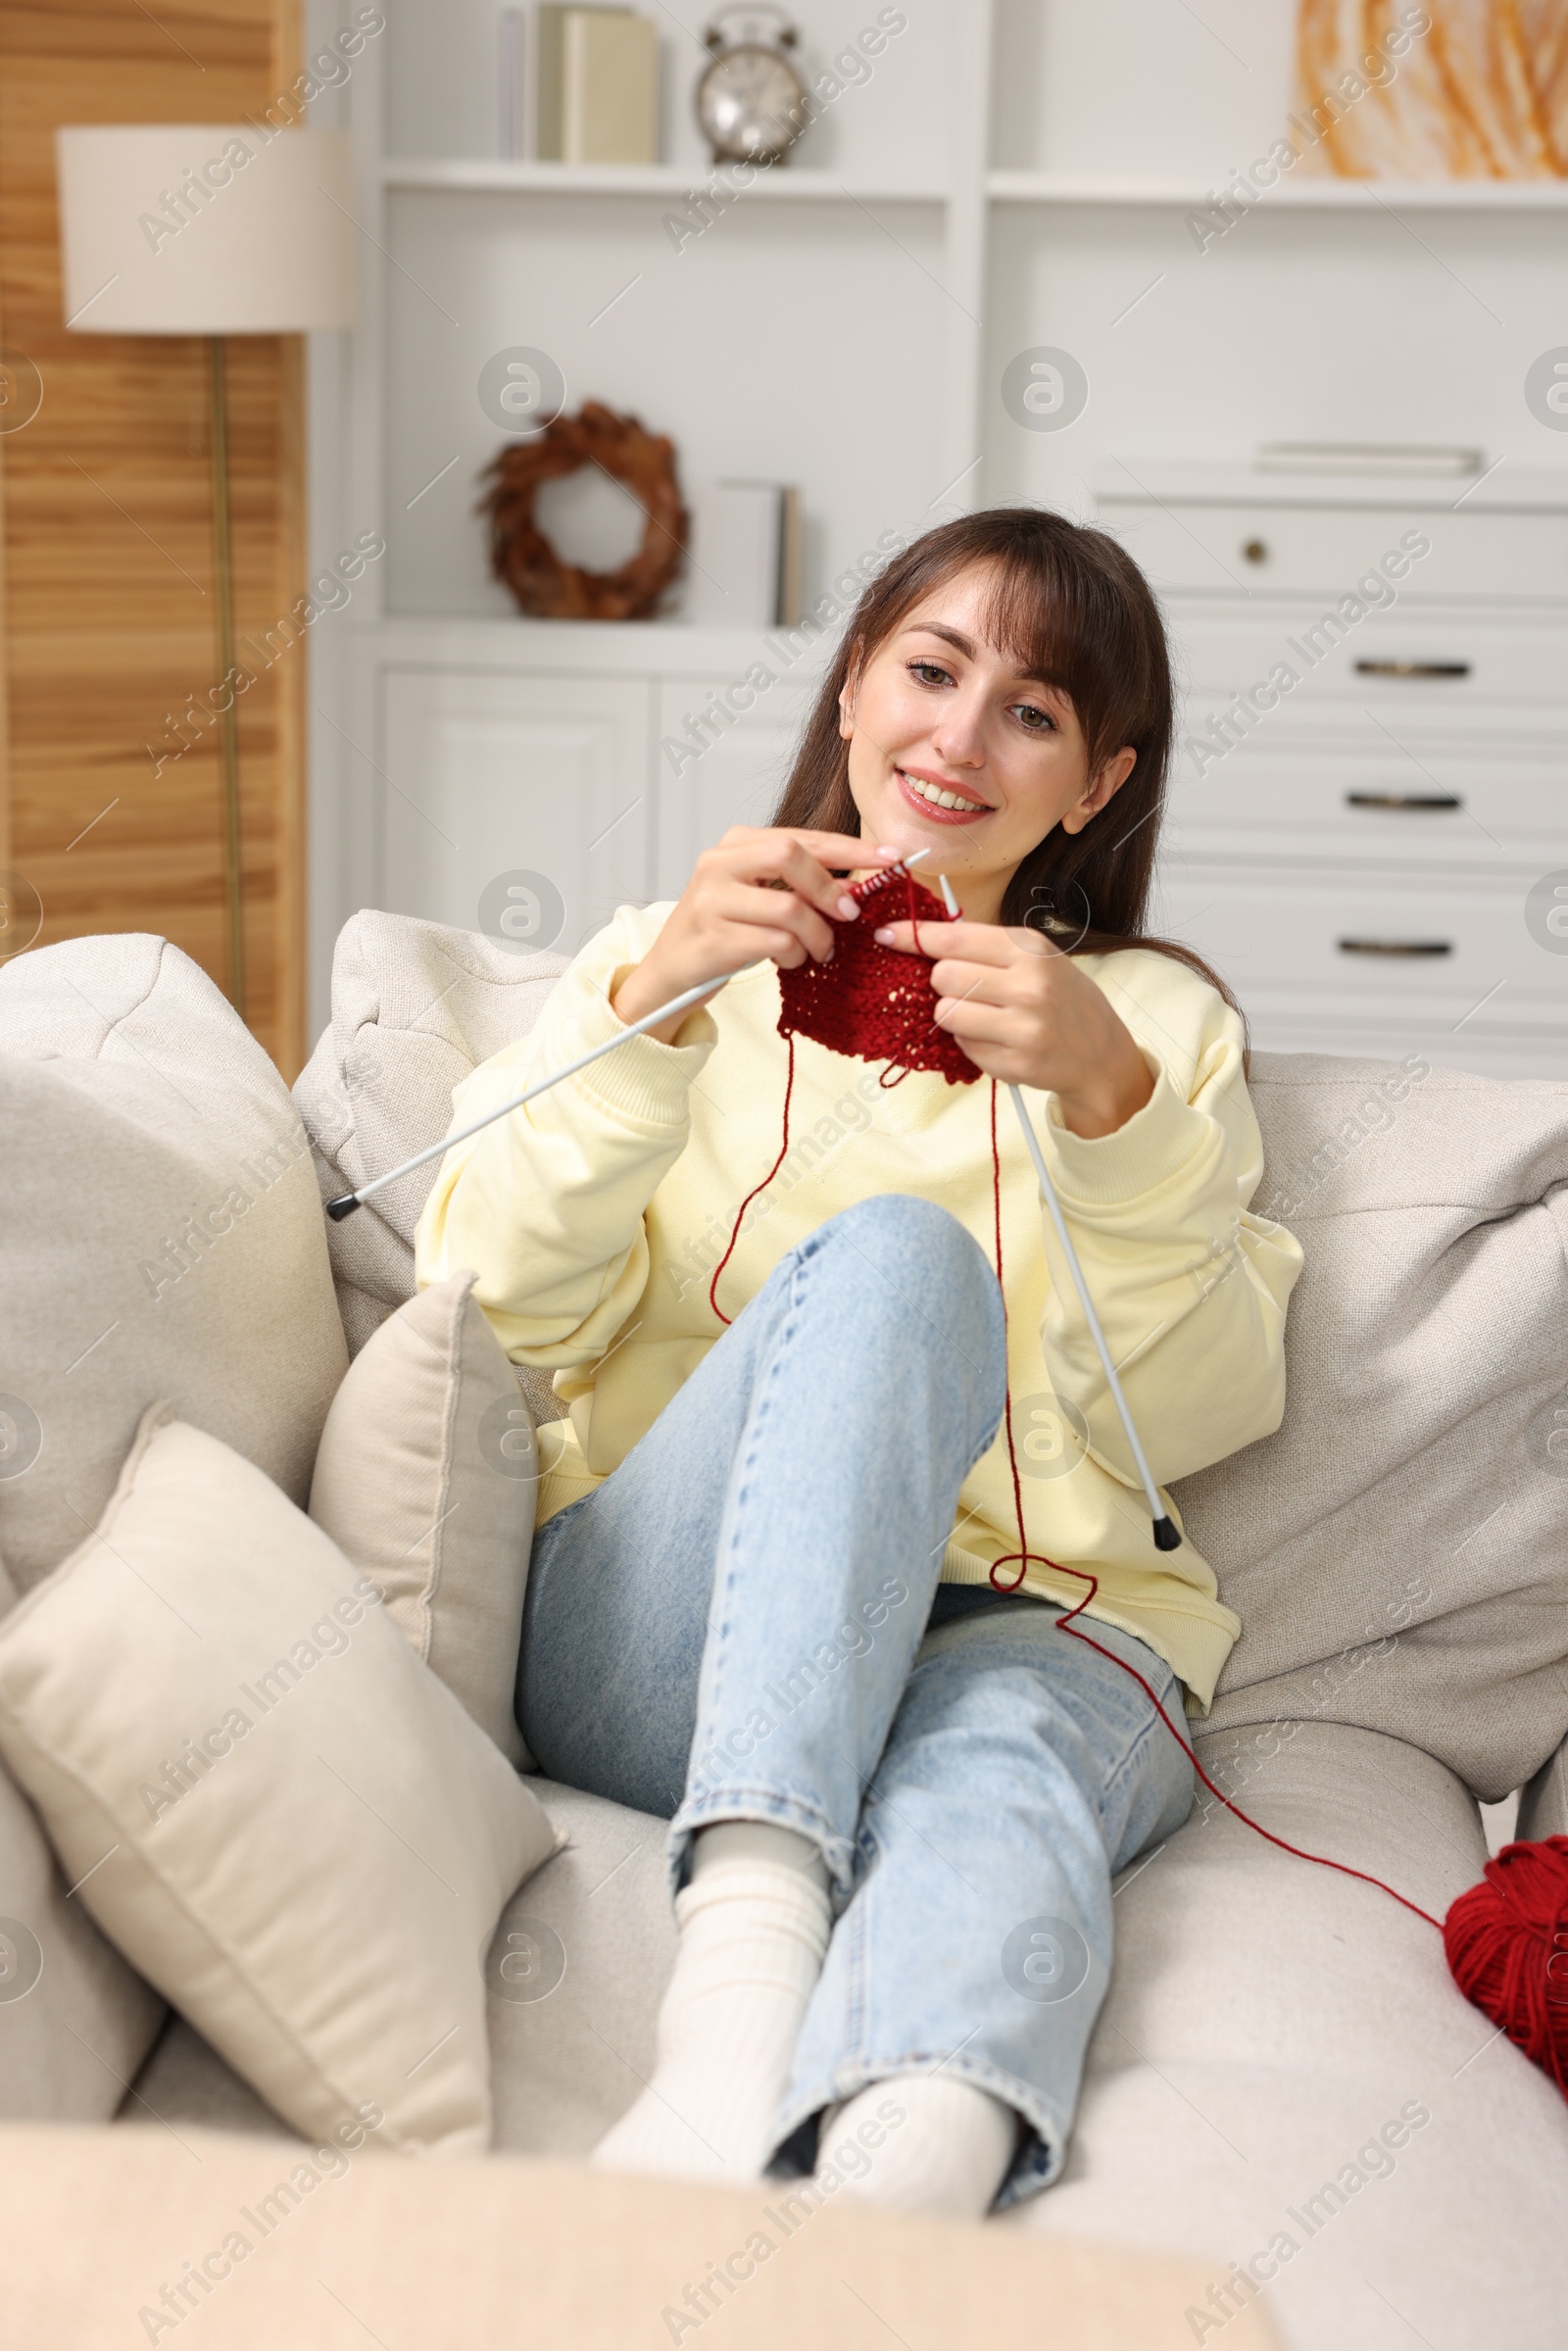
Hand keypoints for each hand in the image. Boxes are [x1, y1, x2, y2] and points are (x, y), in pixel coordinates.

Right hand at [612, 828, 896, 1043]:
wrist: (671, 971)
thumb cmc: (723, 931)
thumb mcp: (760, 896)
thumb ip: (800, 884)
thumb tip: (858, 889)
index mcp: (735, 844)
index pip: (803, 836)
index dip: (851, 848)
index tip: (890, 859)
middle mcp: (719, 863)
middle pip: (790, 855)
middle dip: (830, 888)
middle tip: (850, 915)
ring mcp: (712, 899)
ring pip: (788, 907)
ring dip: (816, 935)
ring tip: (818, 950)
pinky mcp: (712, 937)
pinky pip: (774, 942)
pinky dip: (794, 955)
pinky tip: (792, 960)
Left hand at [874, 915, 1154, 1138]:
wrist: (1099, 1052)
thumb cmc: (1059, 997)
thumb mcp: (1035, 958)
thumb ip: (985, 947)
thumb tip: (921, 936)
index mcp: (1030, 950)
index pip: (955, 938)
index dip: (914, 936)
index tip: (885, 934)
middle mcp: (1029, 985)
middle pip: (943, 976)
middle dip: (943, 982)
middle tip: (968, 989)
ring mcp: (1023, 1026)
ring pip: (945, 1013)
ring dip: (952, 1014)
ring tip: (981, 1015)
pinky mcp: (1014, 1062)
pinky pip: (962, 1044)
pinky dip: (969, 1041)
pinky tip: (997, 1038)